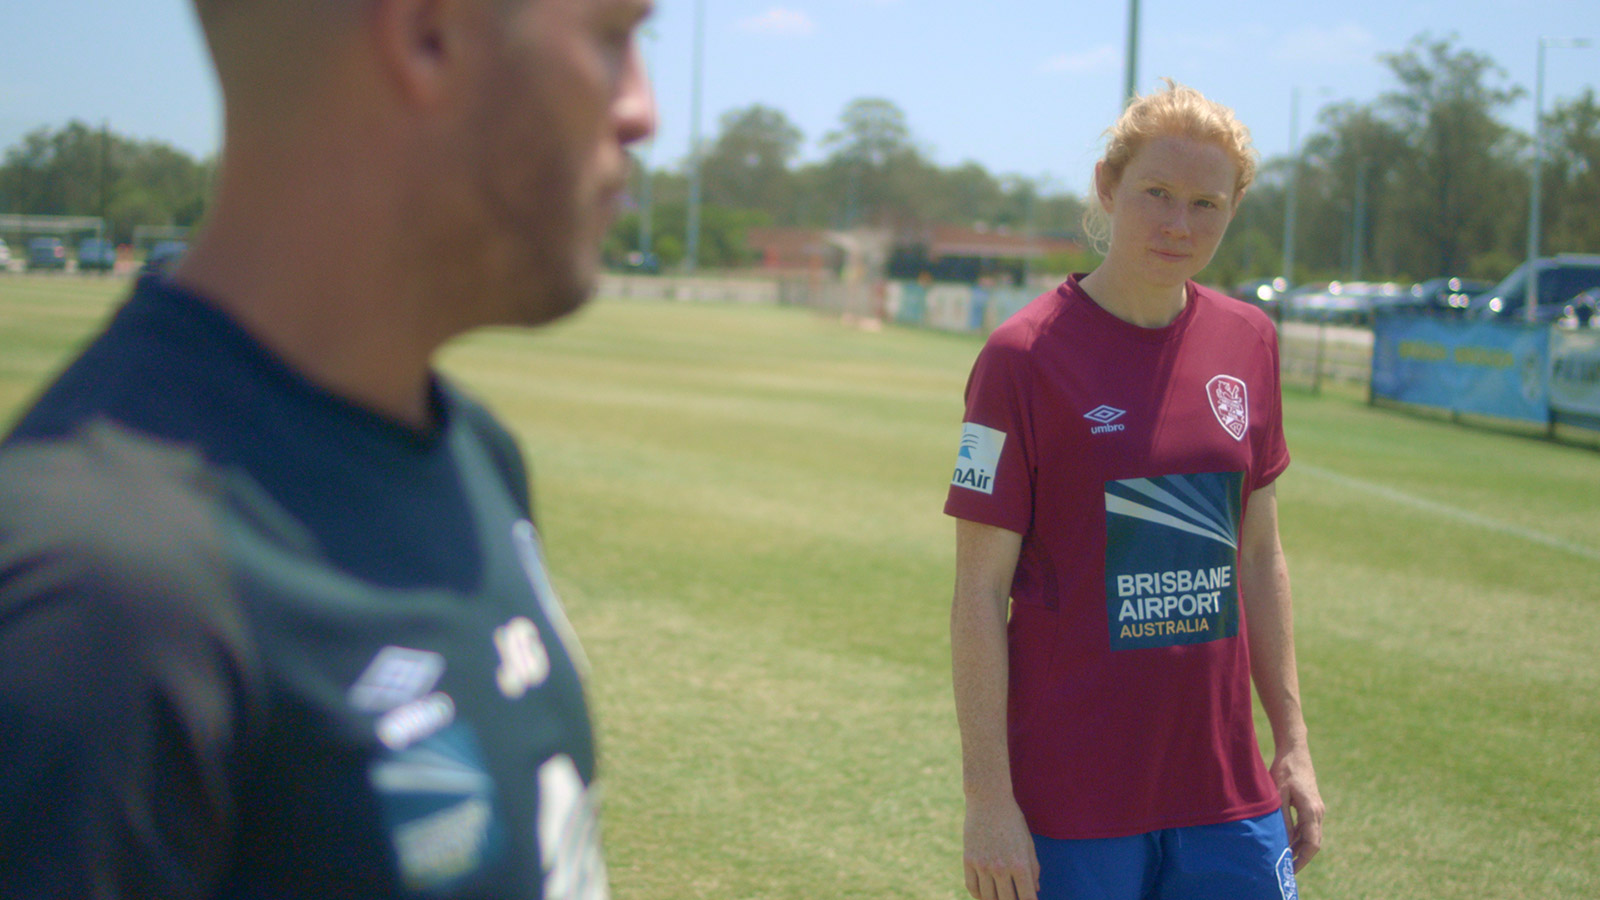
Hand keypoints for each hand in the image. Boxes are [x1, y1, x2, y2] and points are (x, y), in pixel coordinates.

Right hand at [962, 793, 1039, 899]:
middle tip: (1014, 897)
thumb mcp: (1028, 843)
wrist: (988, 799)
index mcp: (1020, 864)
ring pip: (988, 898)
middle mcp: (1001, 868)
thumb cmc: (1013, 820)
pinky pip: (972, 888)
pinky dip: (979, 895)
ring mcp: (982, 865)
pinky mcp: (968, 860)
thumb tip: (1035, 890)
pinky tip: (986, 894)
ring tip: (1001, 896)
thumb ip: (1033, 869)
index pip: (1027, 898)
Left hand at [1271, 745, 1324, 872]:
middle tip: (1285, 868)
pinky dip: (1299, 837)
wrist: (1295, 751)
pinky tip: (1286, 841)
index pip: (1312, 844)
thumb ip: (1283, 818)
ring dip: (1299, 847)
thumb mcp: (1279, 795)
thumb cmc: (1284, 770)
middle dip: (1300, 857)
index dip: (1302, 859)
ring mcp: (1317, 808)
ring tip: (1283, 858)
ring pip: (1311, 835)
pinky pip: (1309, 827)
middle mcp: (1318, 812)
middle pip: (1313, 843)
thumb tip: (1284, 840)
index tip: (1291, 870)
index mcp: (1311, 811)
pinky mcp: (1313, 805)